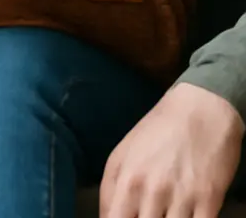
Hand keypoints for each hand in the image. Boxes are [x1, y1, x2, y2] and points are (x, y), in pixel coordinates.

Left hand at [100, 82, 242, 217]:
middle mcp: (151, 190)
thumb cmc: (158, 132)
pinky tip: (187, 216)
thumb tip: (107, 217)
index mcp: (125, 178)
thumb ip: (111, 188)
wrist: (200, 111)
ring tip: (167, 213)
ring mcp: (181, 196)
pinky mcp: (209, 200)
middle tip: (148, 214)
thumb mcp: (123, 154)